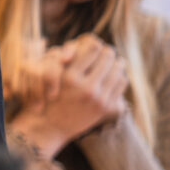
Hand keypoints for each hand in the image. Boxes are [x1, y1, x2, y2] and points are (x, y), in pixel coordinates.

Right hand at [10, 37, 127, 159]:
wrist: (50, 127)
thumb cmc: (47, 96)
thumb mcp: (52, 74)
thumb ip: (69, 58)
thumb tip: (95, 43)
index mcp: (69, 78)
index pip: (93, 46)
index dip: (94, 44)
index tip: (93, 47)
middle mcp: (85, 88)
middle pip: (108, 54)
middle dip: (106, 52)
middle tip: (104, 53)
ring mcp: (99, 99)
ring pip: (118, 67)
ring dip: (115, 63)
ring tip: (111, 63)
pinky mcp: (107, 107)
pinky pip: (121, 82)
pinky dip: (118, 76)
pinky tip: (112, 76)